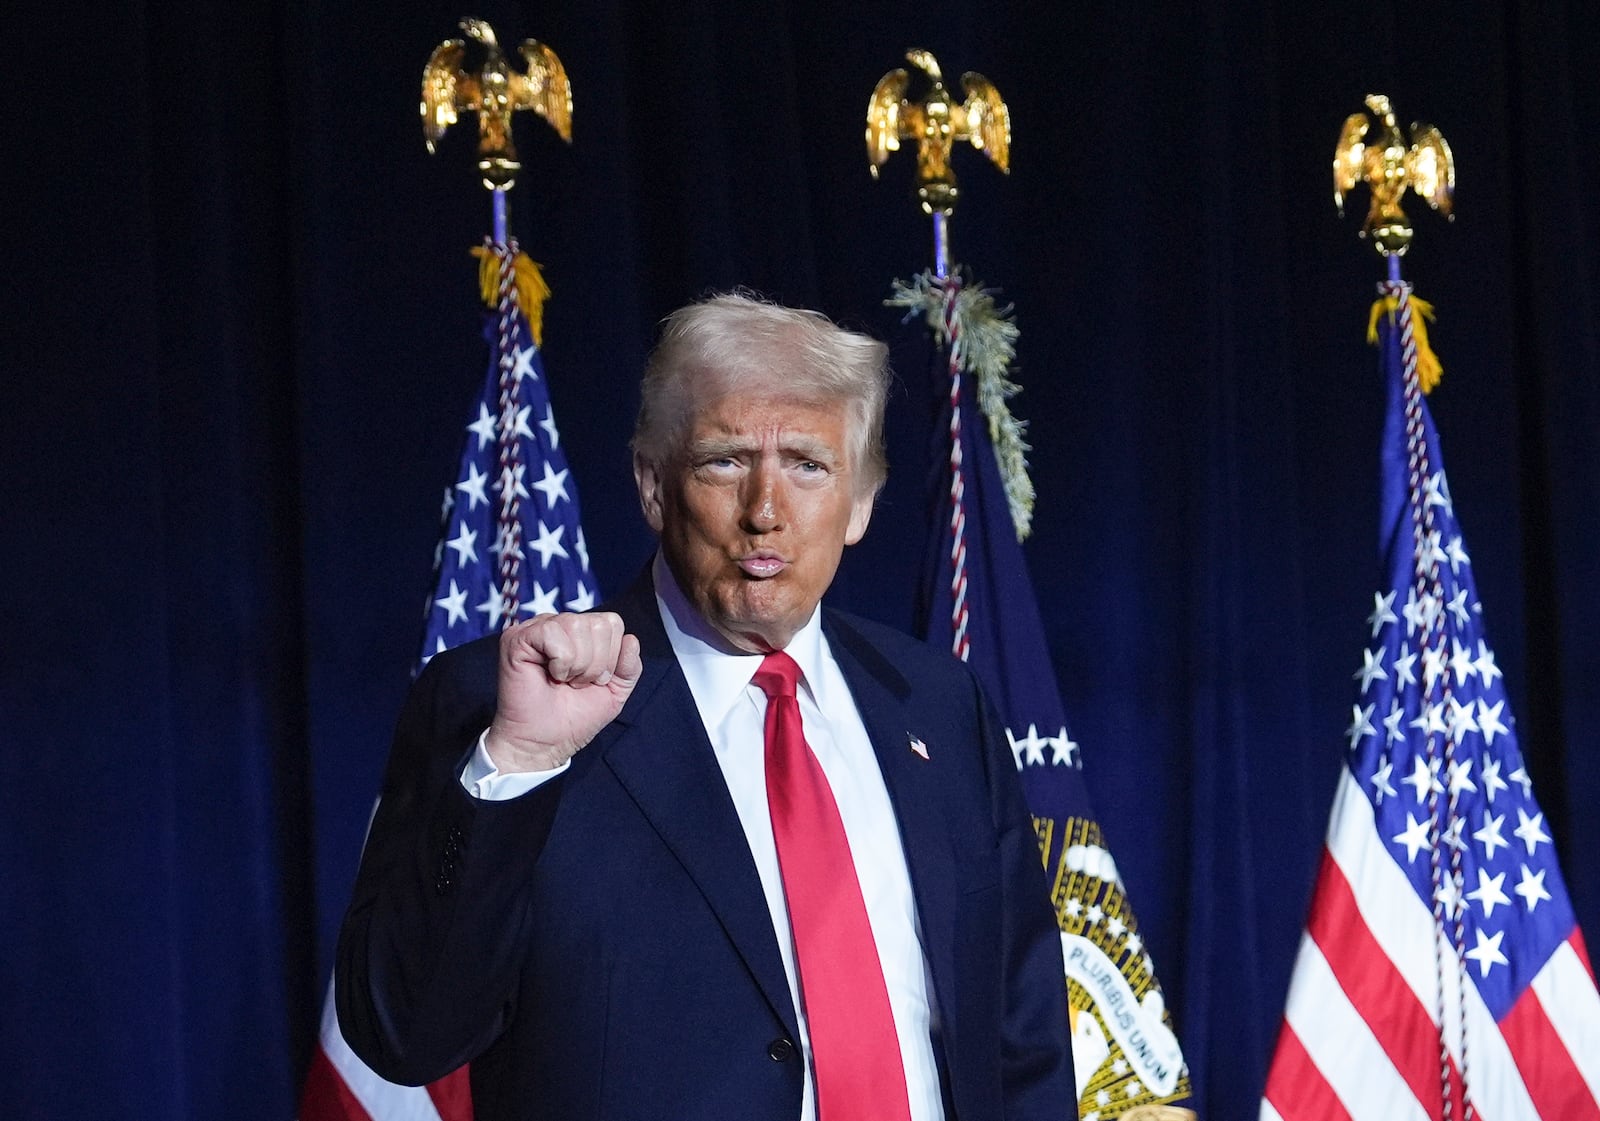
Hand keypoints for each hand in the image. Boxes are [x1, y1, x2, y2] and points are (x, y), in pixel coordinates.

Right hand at [485, 612, 642, 772]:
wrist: (543, 743)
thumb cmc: (573, 718)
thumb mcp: (614, 693)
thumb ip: (630, 667)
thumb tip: (632, 639)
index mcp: (581, 632)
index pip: (613, 623)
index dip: (611, 656)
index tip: (593, 681)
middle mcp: (559, 624)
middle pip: (599, 624)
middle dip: (595, 663)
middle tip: (575, 683)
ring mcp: (536, 628)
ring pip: (576, 625)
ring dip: (578, 664)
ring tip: (563, 680)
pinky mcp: (517, 637)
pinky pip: (552, 632)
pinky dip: (560, 661)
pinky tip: (550, 674)